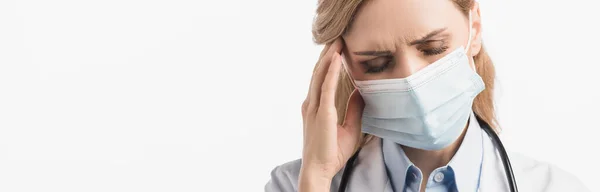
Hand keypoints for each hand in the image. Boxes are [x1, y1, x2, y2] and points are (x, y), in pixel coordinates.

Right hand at [299, 38, 364, 184]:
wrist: (319, 169)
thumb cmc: (331, 153)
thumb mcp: (350, 127)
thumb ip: (353, 109)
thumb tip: (361, 92)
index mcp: (316, 107)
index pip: (321, 80)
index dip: (328, 63)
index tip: (337, 49)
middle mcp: (312, 104)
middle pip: (319, 73)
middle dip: (327, 54)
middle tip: (337, 37)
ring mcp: (314, 108)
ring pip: (320, 76)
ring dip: (328, 57)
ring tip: (337, 42)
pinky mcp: (322, 113)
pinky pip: (326, 87)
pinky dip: (330, 71)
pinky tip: (336, 59)